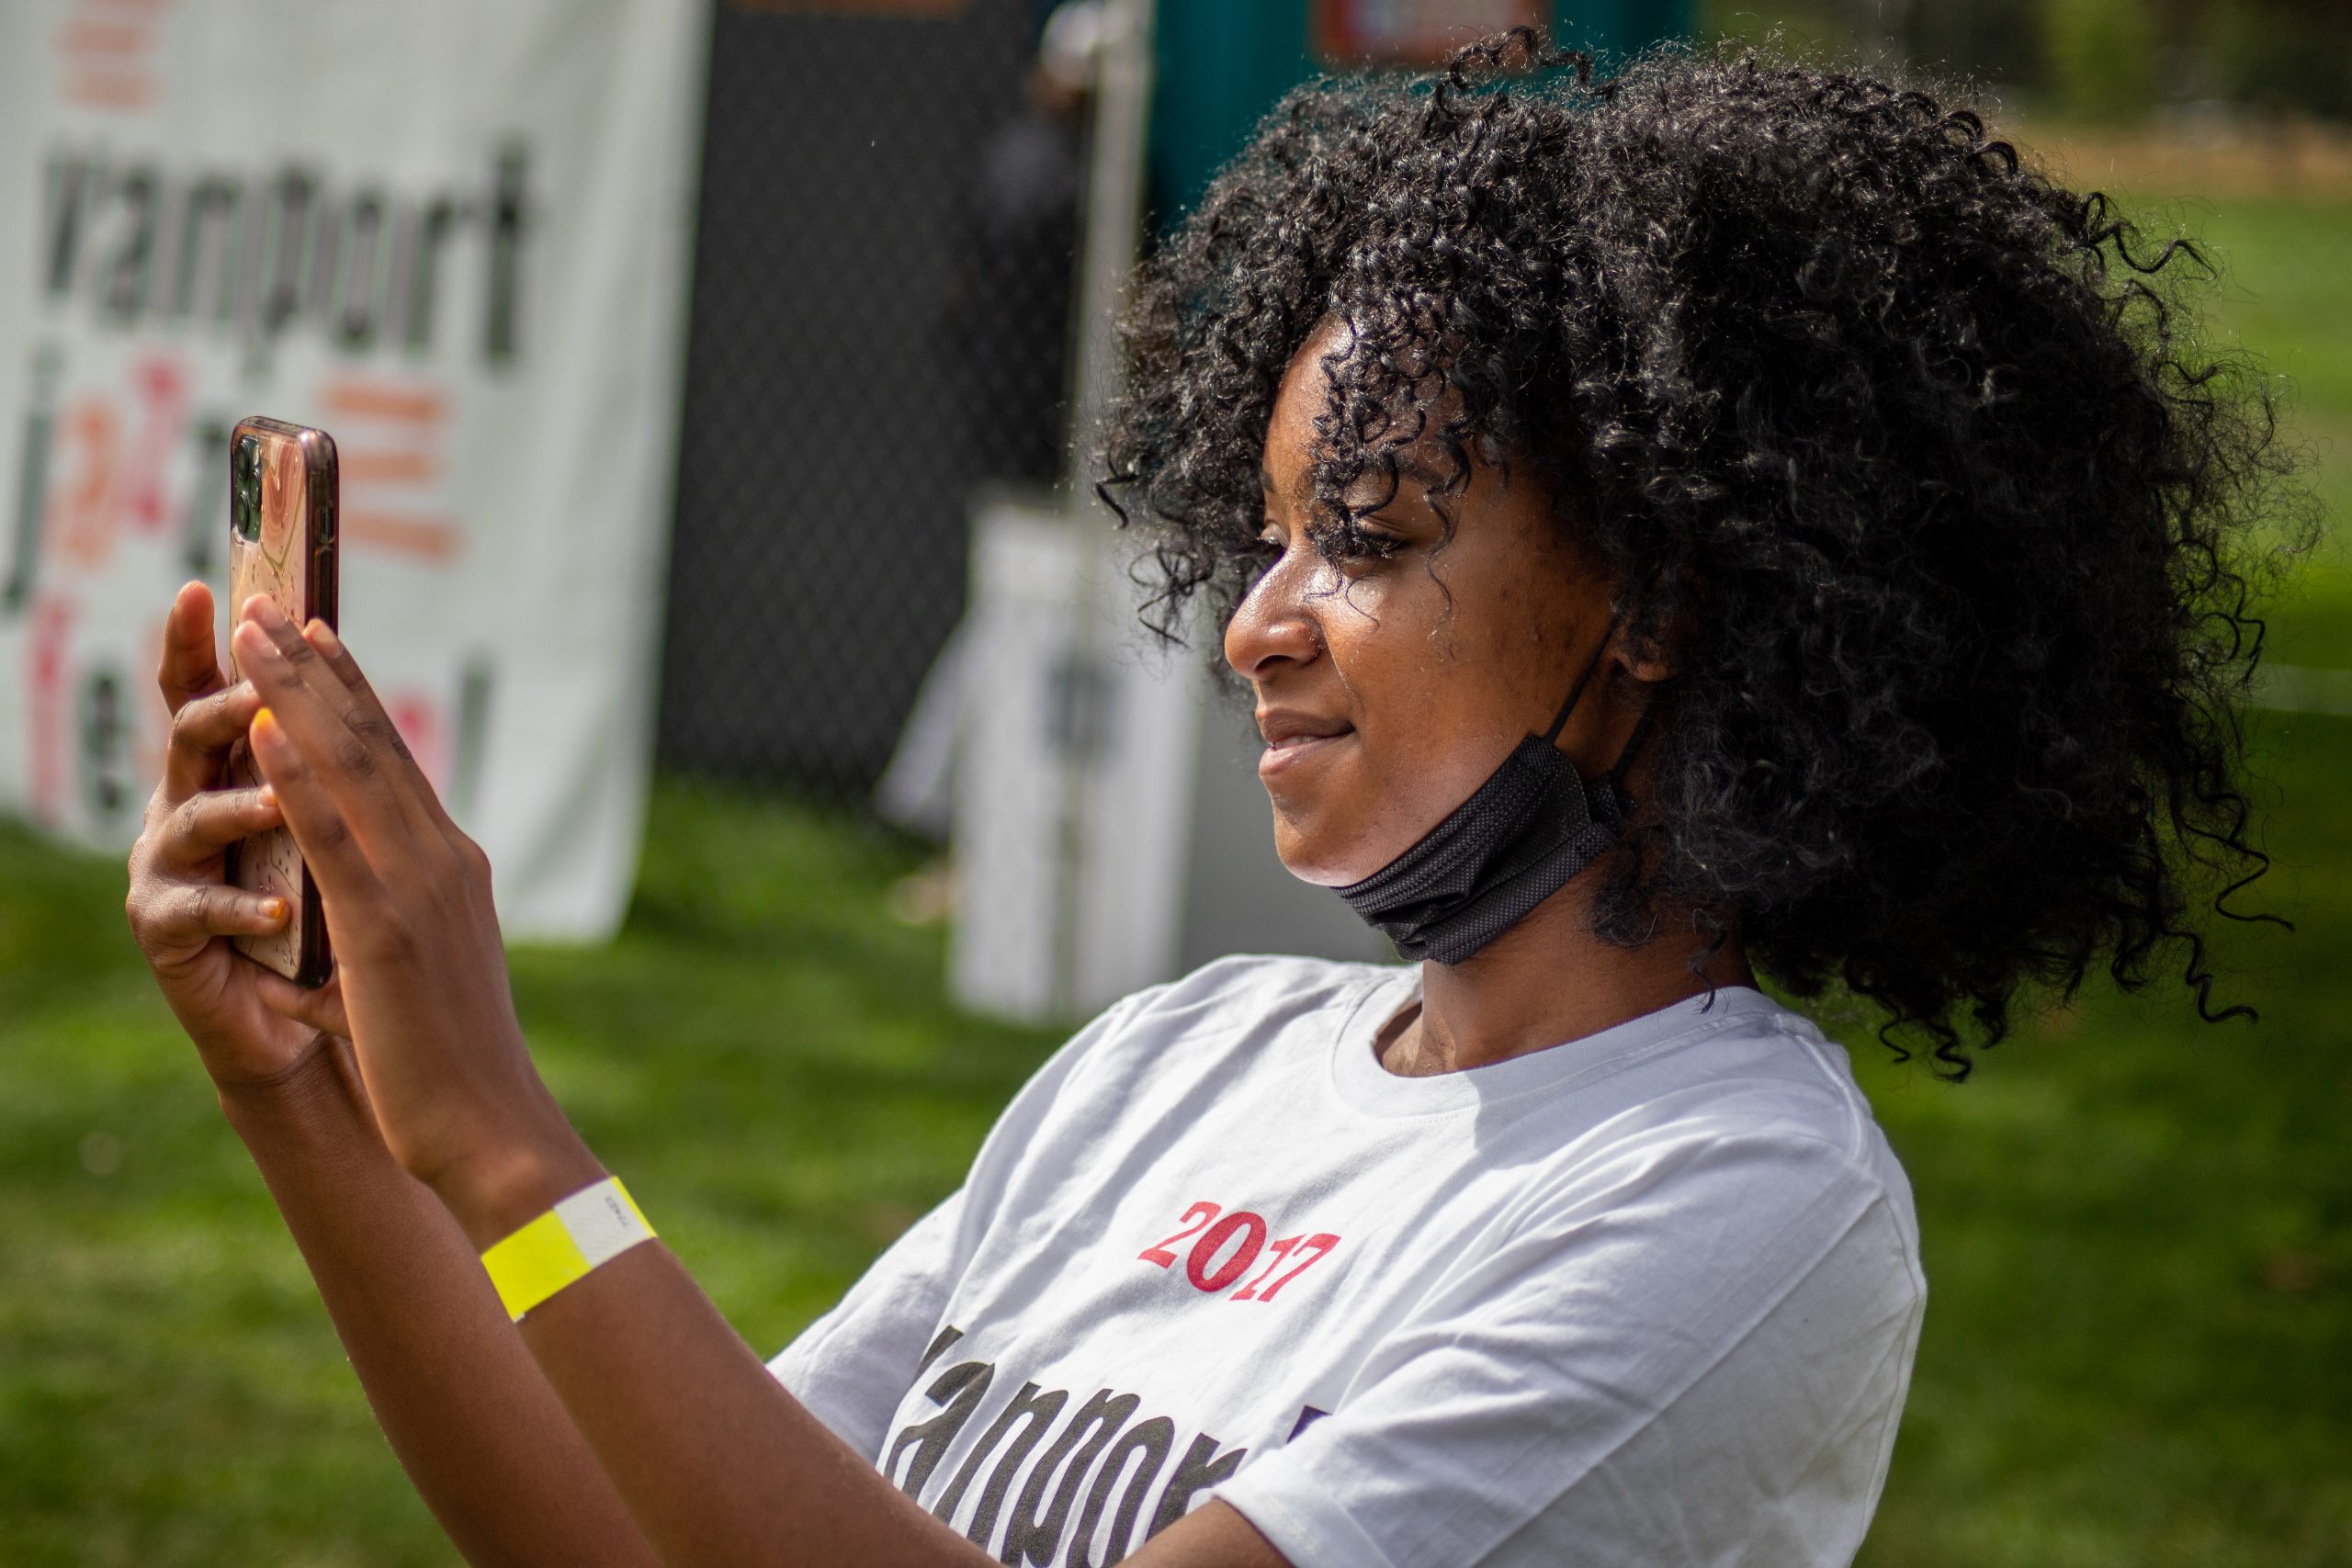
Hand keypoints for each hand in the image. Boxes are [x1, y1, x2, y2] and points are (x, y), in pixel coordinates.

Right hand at [127, 583, 351, 1088]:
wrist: (319, 1030)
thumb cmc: (334, 921)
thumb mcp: (352, 843)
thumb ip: (342, 780)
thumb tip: (361, 695)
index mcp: (238, 774)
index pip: (225, 697)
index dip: (213, 646)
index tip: (218, 589)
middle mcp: (193, 808)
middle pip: (195, 736)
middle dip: (230, 703)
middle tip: (262, 679)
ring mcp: (171, 868)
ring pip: (194, 818)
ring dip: (243, 805)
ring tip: (278, 804)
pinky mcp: (167, 933)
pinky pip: (199, 911)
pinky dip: (241, 907)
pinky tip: (275, 910)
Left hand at [227, 593, 600, 1241]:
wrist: (492, 1129)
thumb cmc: (454, 1070)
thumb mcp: (425, 975)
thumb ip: (395, 926)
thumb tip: (358, 916)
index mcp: (454, 869)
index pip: (392, 763)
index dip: (348, 695)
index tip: (312, 637)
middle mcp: (444, 860)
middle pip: (372, 743)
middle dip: (315, 670)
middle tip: (272, 605)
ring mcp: (418, 890)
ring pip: (351, 769)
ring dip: (297, 695)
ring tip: (255, 634)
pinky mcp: (386, 928)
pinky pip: (333, 834)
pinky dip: (298, 774)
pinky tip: (262, 726)